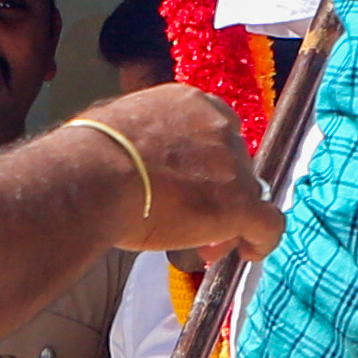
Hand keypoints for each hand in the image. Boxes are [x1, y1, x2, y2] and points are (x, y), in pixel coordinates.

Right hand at [80, 86, 284, 263]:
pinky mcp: (238, 203)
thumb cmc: (89, 157)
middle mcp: (219, 127)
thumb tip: (135, 158)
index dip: (207, 167)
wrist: (92, 177)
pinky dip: (262, 240)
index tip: (189, 189)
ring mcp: (232, 164)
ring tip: (204, 248)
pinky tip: (248, 253)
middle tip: (192, 224)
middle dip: (216, 196)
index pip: (215, 135)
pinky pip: (268, 224)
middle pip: (233, 167)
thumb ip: (144, 139)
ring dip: (230, 222)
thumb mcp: (120, 128)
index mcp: (191, 104)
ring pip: (247, 196)